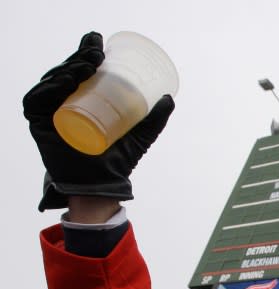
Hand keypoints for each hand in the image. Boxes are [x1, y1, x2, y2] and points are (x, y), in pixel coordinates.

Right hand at [23, 32, 174, 210]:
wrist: (105, 185)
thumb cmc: (118, 161)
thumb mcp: (140, 136)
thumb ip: (155, 119)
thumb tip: (169, 97)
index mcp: (80, 101)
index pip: (80, 72)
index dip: (85, 53)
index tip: (99, 42)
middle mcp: (62, 104)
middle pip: (66, 73)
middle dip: (79, 57)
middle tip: (97, 51)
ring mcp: (49, 114)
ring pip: (53, 82)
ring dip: (69, 67)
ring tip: (89, 63)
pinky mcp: (38, 124)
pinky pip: (37, 100)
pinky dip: (50, 87)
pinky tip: (68, 80)